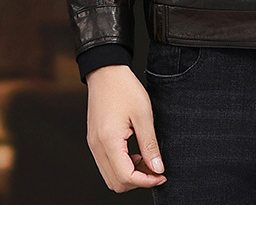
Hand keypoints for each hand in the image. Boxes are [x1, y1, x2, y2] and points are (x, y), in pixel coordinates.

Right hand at [86, 64, 166, 192]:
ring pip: (110, 176)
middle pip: (116, 183)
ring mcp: (93, 145)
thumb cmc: (125, 88)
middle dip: (137, 181)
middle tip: (155, 168)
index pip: (125, 177)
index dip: (146, 181)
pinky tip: (134, 152)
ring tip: (145, 158)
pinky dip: (121, 166)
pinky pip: (106, 164)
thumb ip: (150, 145)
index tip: (161, 175)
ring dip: (129, 175)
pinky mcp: (94, 141)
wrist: (106, 72)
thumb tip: (158, 169)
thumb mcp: (143, 115)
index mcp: (109, 141)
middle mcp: (97, 147)